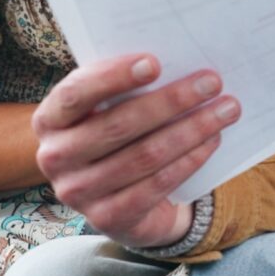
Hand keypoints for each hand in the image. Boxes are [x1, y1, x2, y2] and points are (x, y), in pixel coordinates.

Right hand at [32, 54, 237, 247]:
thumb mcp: (107, 109)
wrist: (117, 200)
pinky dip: (189, 160)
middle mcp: (54, 157)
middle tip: (212, 82)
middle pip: (119, 124)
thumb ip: (123, 87)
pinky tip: (212, 141)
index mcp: (49, 120)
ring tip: (225, 110)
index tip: (155, 63)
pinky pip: (157, 184)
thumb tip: (175, 57)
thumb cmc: (115, 137)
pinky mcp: (107, 218)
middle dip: (172, 101)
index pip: (75, 94)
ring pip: (145, 155)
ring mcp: (78, 192)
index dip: (114, 77)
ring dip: (192, 129)